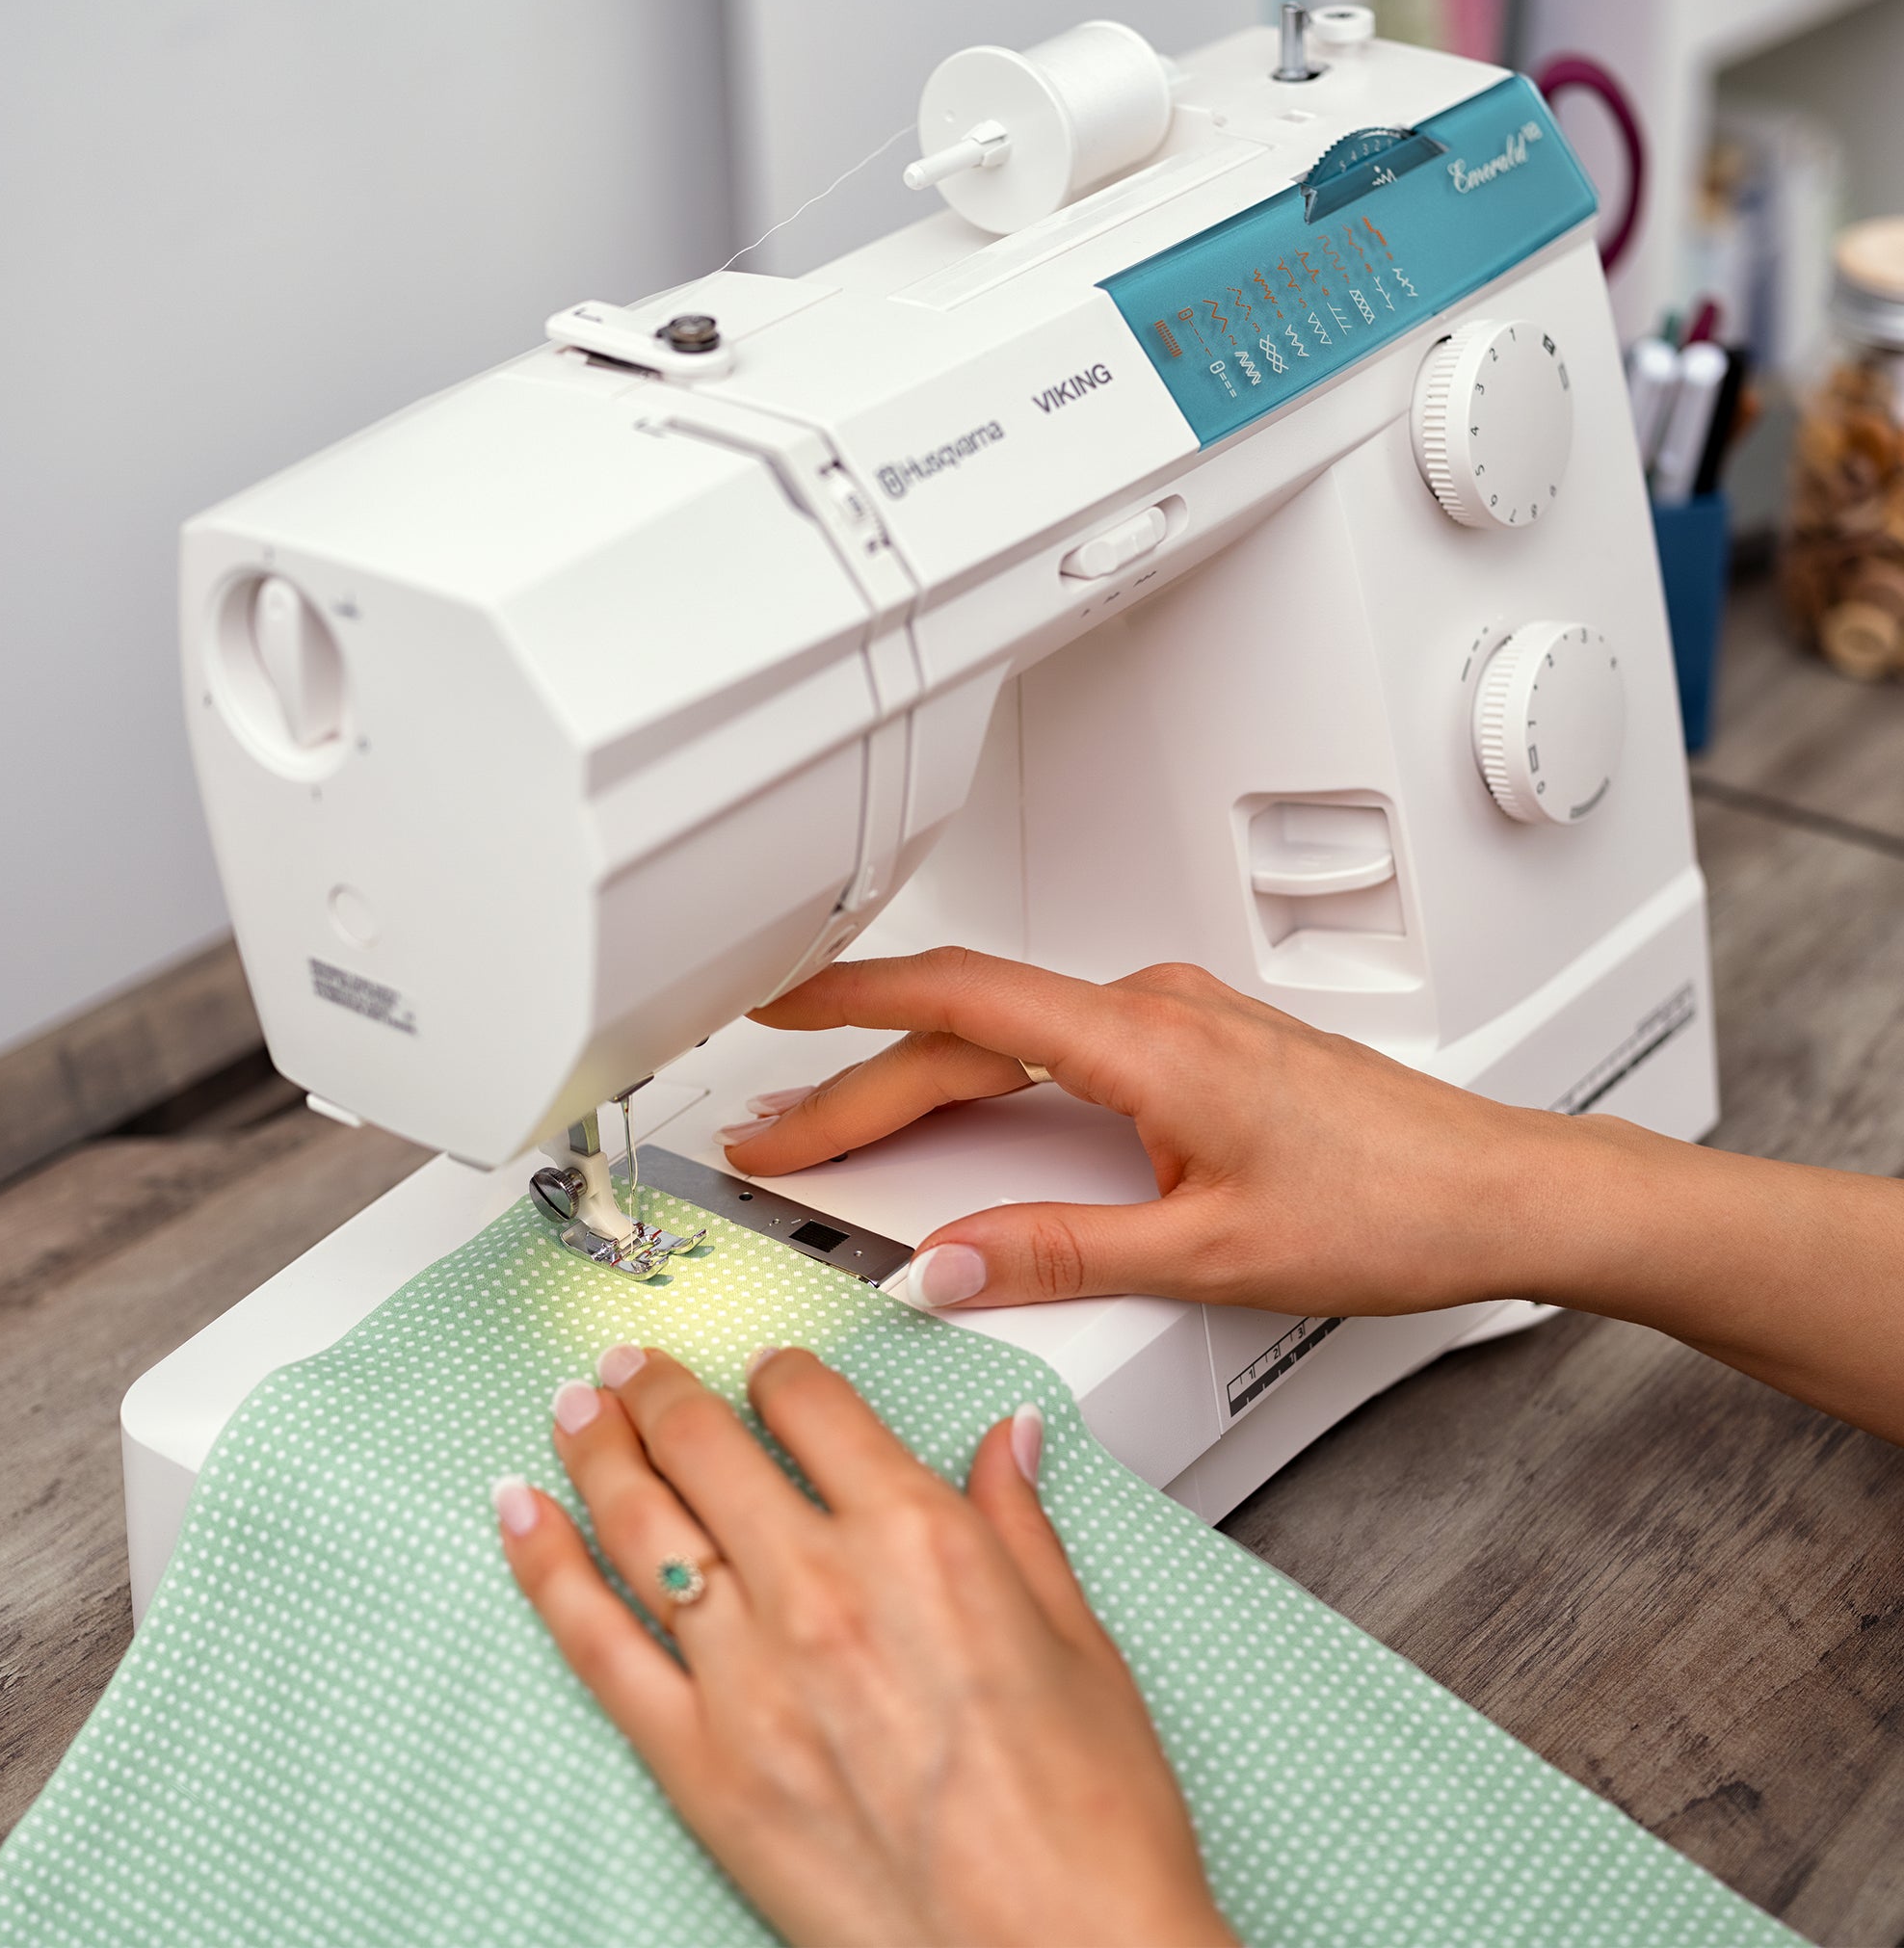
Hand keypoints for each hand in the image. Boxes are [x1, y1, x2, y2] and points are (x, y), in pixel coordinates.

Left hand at [495, 1347, 1232, 1947]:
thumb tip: (1008, 1444)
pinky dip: (546, 1564)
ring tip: (575, 1406)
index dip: (779, 1371)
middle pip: (705, 1445)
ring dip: (595, 1446)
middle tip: (635, 1364)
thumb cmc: (1083, 1821)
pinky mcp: (697, 1765)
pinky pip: (596, 1640)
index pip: (813, 1405)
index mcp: (917, 1539)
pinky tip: (522, 1513)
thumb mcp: (1078, 1641)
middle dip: (660, 1388)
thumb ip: (1020, 1524)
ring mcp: (746, 1676)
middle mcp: (819, 1588)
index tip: (767, 1371)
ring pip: (639, 1522)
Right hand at [720, 947, 1596, 1316]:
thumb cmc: (1391, 1209)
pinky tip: (966, 1109)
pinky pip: (1060, 1038)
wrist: (1498, 1191)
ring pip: (1012, 1030)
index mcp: (1145, 1042)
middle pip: (969, 1026)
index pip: (959, 1002)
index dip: (848, 1006)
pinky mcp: (1197, 1040)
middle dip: (859, 1075)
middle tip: (779, 1130)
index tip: (771, 1012)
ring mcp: (1178, 1016)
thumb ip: (1060, 1253)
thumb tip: (950, 1266)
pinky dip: (988, 1071)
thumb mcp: (1207, 1254)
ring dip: (921, 1071)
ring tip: (844, 1120)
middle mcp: (1155, 1008)